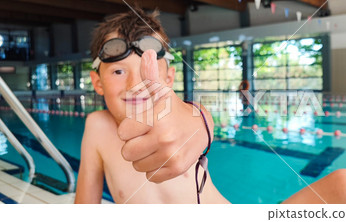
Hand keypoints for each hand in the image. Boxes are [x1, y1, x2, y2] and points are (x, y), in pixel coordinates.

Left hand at [117, 50, 212, 182]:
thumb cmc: (174, 110)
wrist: (202, 129)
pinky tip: (163, 157)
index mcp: (156, 118)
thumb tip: (147, 52)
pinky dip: (154, 169)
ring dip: (144, 158)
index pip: (123, 133)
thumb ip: (150, 76)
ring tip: (155, 147)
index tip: (141, 125)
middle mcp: (164, 137)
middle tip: (147, 137)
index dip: (130, 129)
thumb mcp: (162, 92)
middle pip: (128, 152)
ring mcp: (171, 155)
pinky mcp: (177, 169)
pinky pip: (151, 176)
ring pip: (138, 166)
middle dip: (135, 146)